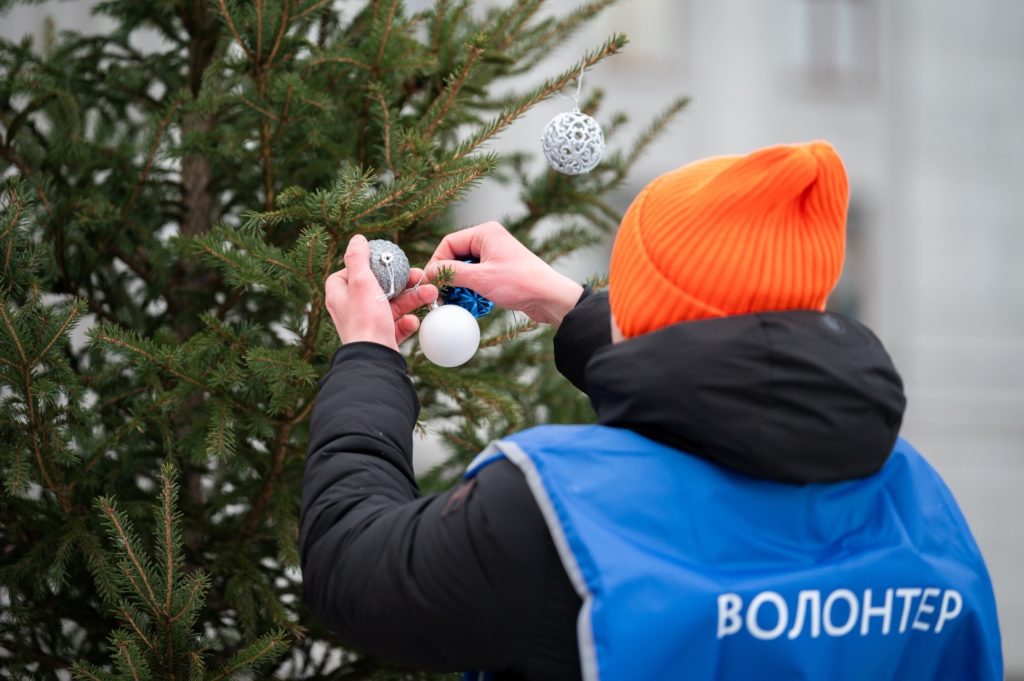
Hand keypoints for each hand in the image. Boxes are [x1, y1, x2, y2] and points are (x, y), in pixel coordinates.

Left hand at [325, 235, 438, 350]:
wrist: (375, 359)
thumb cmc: (365, 321)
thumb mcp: (361, 282)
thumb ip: (358, 259)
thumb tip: (357, 239)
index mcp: (341, 295)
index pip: (348, 273)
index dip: (366, 266)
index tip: (383, 262)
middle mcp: (352, 310)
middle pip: (378, 287)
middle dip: (403, 282)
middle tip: (419, 275)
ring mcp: (368, 325)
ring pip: (393, 305)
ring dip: (413, 299)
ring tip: (431, 294)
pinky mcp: (382, 338)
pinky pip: (398, 325)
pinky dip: (408, 321)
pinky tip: (414, 320)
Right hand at [427, 222, 583, 326]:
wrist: (549, 297)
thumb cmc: (520, 283)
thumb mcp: (480, 278)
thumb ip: (451, 273)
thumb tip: (429, 273)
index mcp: (485, 233)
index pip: (449, 243)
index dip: (437, 263)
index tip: (430, 282)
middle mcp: (489, 239)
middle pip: (456, 254)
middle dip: (448, 275)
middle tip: (441, 293)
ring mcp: (495, 254)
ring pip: (466, 267)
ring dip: (459, 283)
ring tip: (456, 299)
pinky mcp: (500, 269)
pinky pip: (477, 275)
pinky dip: (471, 287)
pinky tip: (470, 300)